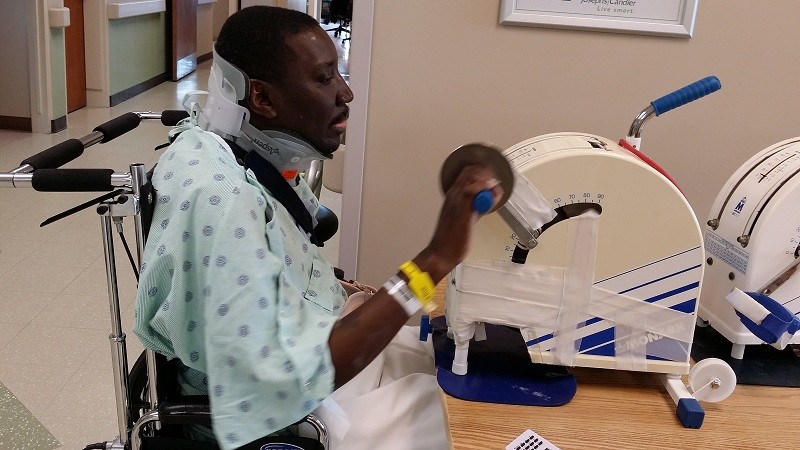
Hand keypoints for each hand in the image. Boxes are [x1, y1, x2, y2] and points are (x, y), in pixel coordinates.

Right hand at [417, 164, 502, 281]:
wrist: (441, 252)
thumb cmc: (451, 239)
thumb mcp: (466, 217)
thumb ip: (476, 206)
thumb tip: (488, 199)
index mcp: (452, 196)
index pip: (467, 173)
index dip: (482, 172)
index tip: (492, 178)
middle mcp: (453, 195)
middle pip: (471, 170)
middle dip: (487, 174)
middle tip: (496, 184)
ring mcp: (457, 200)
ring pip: (473, 176)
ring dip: (488, 181)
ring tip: (494, 192)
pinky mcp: (463, 208)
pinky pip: (474, 190)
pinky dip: (485, 190)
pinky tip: (490, 199)